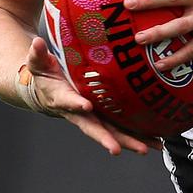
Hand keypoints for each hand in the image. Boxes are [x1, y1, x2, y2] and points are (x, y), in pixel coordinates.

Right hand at [26, 37, 161, 155]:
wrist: (47, 93)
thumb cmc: (45, 76)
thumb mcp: (39, 63)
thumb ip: (38, 54)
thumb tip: (36, 42)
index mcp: (62, 97)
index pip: (68, 101)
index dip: (76, 104)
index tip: (86, 106)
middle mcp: (79, 112)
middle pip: (93, 127)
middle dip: (105, 138)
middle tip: (115, 149)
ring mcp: (94, 117)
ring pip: (112, 132)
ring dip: (129, 141)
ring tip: (147, 148)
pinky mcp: (105, 117)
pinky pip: (122, 128)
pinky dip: (138, 135)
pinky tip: (156, 140)